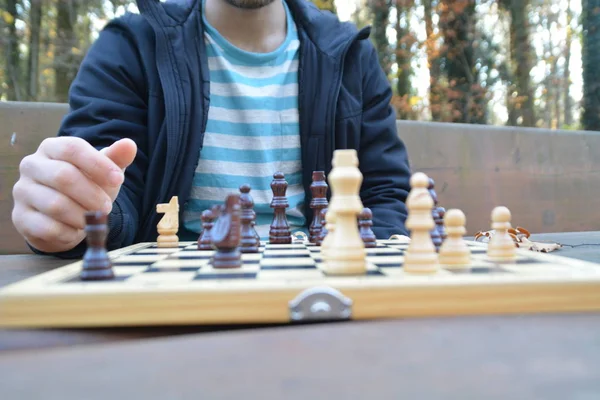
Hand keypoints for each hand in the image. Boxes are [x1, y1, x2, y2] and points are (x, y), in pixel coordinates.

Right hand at [11, 137, 136, 252]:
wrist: (62, 216)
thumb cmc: (85, 186)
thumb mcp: (102, 172)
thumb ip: (115, 159)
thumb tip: (129, 145)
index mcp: (52, 148)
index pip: (73, 148)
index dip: (98, 164)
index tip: (119, 180)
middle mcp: (32, 166)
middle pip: (64, 176)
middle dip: (92, 195)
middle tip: (107, 207)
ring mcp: (23, 191)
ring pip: (55, 204)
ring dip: (82, 216)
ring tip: (94, 219)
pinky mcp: (21, 217)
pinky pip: (47, 227)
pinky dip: (69, 232)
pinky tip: (77, 231)